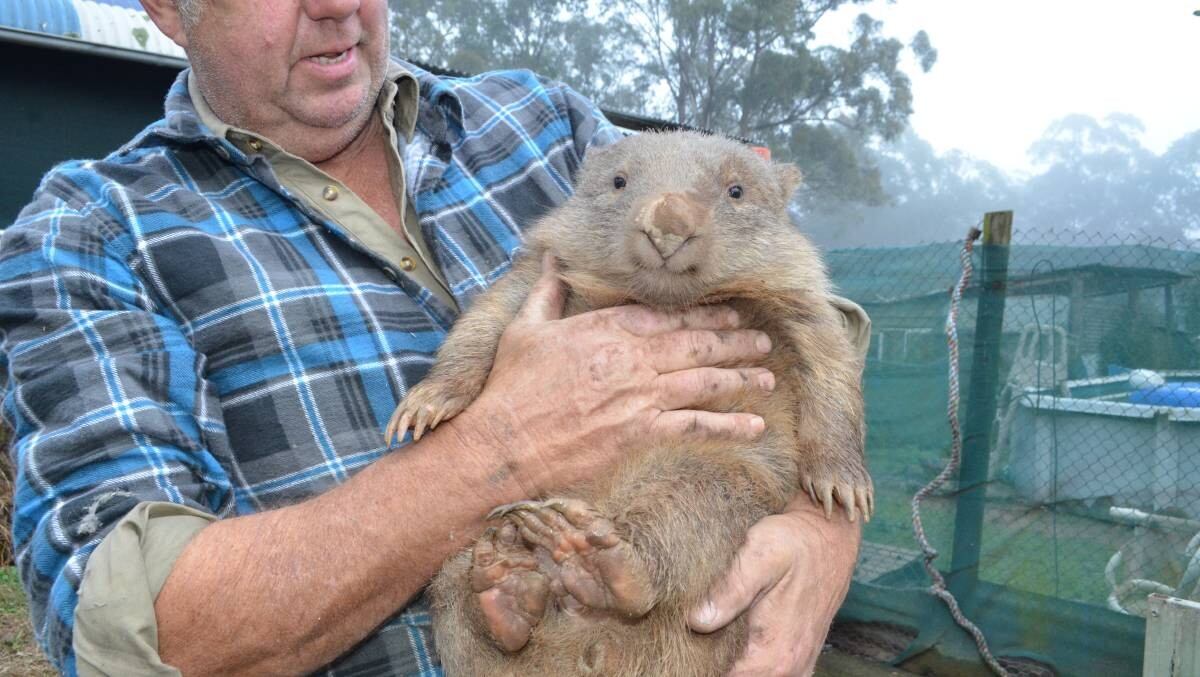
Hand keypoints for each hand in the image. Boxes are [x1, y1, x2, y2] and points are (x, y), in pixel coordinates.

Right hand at [454, 253, 775, 496]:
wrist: (504, 441)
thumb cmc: (511, 387)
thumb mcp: (525, 329)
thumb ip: (547, 292)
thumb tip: (551, 256)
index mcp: (606, 328)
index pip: (667, 315)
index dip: (703, 314)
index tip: (729, 312)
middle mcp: (632, 357)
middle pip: (695, 343)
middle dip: (733, 340)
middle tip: (760, 340)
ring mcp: (641, 395)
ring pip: (705, 380)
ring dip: (740, 377)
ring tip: (767, 377)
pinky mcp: (642, 432)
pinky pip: (697, 426)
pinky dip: (730, 426)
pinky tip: (755, 426)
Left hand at [688, 493, 860, 675]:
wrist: (830, 536)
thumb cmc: (795, 543)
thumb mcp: (759, 556)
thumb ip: (729, 591)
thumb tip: (696, 621)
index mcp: (773, 654)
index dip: (698, 668)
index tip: (681, 650)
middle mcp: (789, 668)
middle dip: (712, 666)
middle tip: (689, 644)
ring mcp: (798, 665)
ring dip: (731, 666)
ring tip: (707, 643)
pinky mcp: (800, 656)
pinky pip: (770, 674)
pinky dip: (751, 665)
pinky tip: (732, 645)